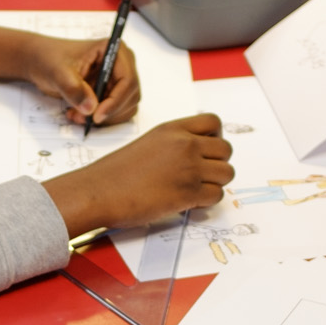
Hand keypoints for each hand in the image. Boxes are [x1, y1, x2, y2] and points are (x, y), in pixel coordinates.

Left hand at [0, 25, 141, 126]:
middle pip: (130, 96)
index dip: (116, 101)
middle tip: (83, 117)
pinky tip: (79, 114)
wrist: (40, 62)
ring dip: (103, 118)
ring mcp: (116, 79)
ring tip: (77, 115)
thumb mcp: (58, 72)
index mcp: (114, 50)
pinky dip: (100, 119)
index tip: (97, 115)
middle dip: (108, 112)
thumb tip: (91, 107)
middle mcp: (121, 64)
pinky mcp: (110, 92)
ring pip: (124, 107)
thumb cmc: (49, 58)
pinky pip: (114, 112)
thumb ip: (73, 88)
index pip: (128, 80)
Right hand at [43, 113, 234, 236]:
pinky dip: (207, 201)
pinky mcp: (188, 193)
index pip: (213, 122)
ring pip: (227, 173)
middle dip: (218, 164)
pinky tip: (191, 202)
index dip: (216, 137)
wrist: (98, 192)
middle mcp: (185, 145)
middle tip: (202, 175)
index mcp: (173, 130)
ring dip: (216, 183)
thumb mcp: (147, 144)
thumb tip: (190, 158)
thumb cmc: (114, 173)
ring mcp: (189, 168)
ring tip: (196, 190)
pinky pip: (217, 195)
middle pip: (225, 149)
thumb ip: (171, 146)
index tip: (207, 150)